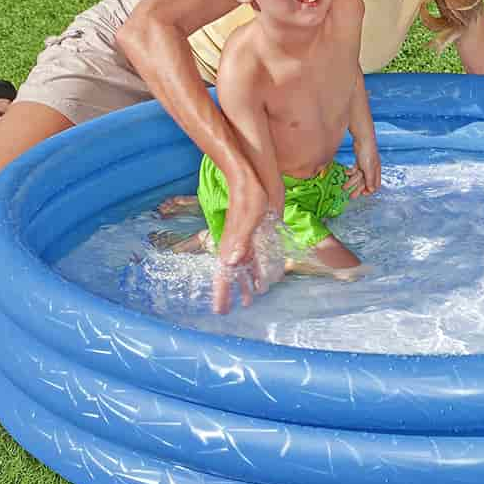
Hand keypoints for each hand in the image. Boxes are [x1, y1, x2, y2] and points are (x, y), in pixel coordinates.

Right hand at [212, 169, 267, 312]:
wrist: (252, 173)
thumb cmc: (248, 194)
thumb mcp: (248, 217)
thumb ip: (241, 240)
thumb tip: (232, 263)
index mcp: (232, 243)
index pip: (224, 273)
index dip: (222, 292)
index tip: (220, 310)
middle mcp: (237, 243)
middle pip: (234, 273)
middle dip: (234, 291)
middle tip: (236, 309)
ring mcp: (247, 236)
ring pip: (246, 265)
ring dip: (248, 281)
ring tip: (251, 298)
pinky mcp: (258, 228)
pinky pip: (255, 254)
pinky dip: (257, 267)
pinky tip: (263, 273)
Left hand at [344, 142, 380, 198]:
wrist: (362, 138)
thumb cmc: (368, 152)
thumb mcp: (368, 168)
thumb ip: (369, 180)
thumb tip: (371, 190)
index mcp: (376, 171)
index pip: (375, 185)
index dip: (369, 191)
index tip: (362, 194)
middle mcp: (371, 169)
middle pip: (365, 182)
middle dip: (357, 189)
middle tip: (351, 196)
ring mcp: (365, 165)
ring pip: (358, 177)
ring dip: (351, 182)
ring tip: (343, 187)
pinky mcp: (360, 160)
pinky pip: (355, 169)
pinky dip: (350, 172)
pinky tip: (346, 173)